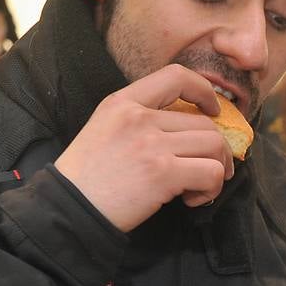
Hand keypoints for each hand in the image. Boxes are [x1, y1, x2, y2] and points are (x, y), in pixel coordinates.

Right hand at [55, 64, 233, 231]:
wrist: (68, 208)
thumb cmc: (86, 177)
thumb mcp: (104, 128)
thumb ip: (138, 119)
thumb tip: (186, 128)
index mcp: (122, 102)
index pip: (176, 76)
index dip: (204, 91)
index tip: (212, 111)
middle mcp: (139, 117)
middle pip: (205, 124)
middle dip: (216, 150)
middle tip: (205, 171)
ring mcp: (152, 144)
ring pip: (214, 146)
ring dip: (217, 170)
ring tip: (197, 187)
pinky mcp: (164, 173)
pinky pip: (212, 173)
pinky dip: (211, 189)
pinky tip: (191, 199)